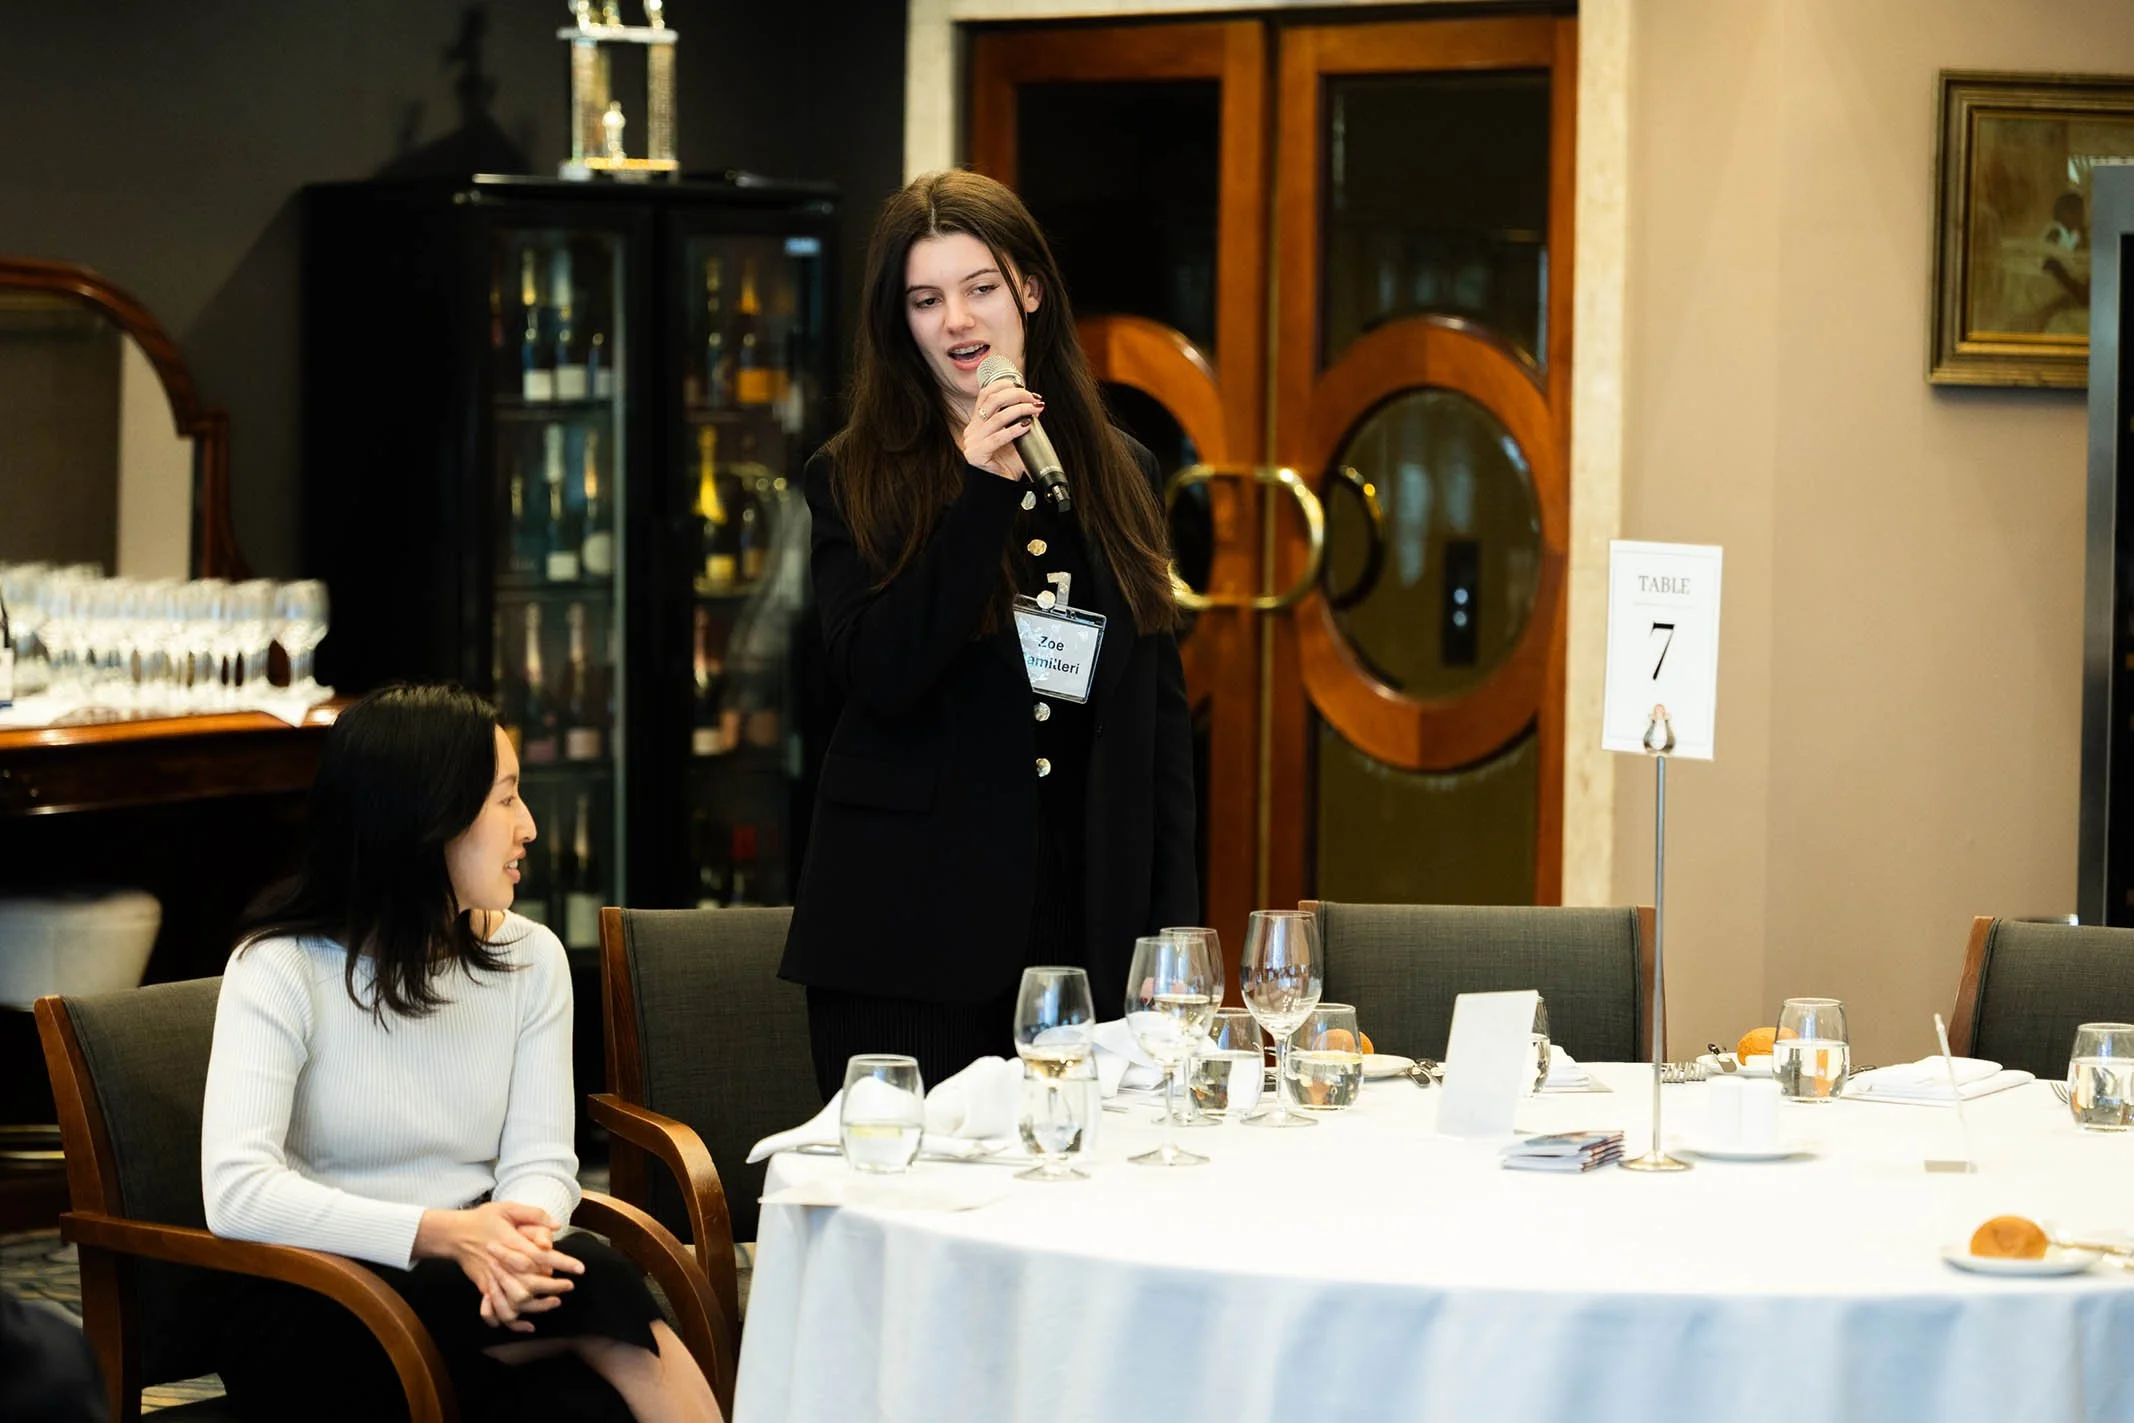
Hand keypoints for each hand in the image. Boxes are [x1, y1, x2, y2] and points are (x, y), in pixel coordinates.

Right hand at [413, 1201, 582, 1331]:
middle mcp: (502, 1264)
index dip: (562, 1263)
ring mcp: (492, 1279)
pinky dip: (511, 1322)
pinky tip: (527, 1326)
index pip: (540, 1256)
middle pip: (529, 1284)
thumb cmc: (483, 1219)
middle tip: (569, 1285)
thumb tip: (557, 1225)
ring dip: (536, 1307)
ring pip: (514, 1302)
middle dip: (553, 1288)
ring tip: (554, 1303)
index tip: (579, 1268)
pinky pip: (497, 1311)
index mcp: (510, 1243)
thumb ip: (533, 1214)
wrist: (453, 1234)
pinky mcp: (484, 1289)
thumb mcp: (508, 1208)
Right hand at [960, 385, 1044, 481]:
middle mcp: (972, 429)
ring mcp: (972, 442)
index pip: (985, 394)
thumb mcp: (1014, 437)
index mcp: (978, 422)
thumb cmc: (1008, 463)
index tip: (1022, 385)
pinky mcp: (976, 454)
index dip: (1003, 385)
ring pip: (996, 418)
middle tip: (1033, 398)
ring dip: (1020, 410)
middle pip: (991, 401)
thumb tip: (1036, 404)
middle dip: (1015, 395)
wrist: (1000, 489)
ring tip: (1035, 410)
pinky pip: (997, 438)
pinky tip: (1026, 426)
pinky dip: (1014, 430)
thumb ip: (1019, 420)